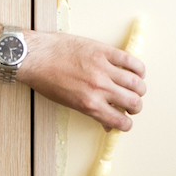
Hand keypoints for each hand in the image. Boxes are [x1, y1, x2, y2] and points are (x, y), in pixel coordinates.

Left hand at [19, 31, 146, 131]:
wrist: (35, 57)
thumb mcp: (67, 103)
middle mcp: (99, 88)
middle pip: (133, 101)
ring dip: (140, 89)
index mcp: (89, 104)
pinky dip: (139, 69)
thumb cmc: (46, 80)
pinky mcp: (103, 51)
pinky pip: (130, 61)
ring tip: (136, 89)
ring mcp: (103, 68)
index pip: (119, 120)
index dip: (126, 124)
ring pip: (136, 82)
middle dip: (136, 107)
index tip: (126, 122)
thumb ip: (90, 112)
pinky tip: (137, 72)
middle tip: (132, 106)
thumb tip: (105, 122)